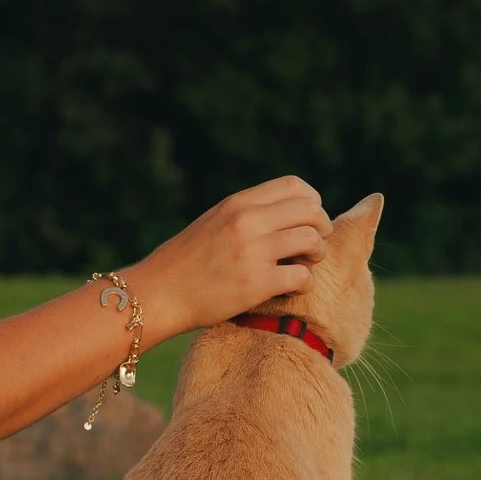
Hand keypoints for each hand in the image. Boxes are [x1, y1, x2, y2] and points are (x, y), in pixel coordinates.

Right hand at [133, 177, 329, 338]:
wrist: (159, 293)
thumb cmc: (186, 261)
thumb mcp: (214, 221)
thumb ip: (246, 213)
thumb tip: (286, 212)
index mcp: (237, 203)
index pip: (294, 186)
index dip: (311, 201)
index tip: (307, 219)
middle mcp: (246, 222)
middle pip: (311, 211)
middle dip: (321, 228)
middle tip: (312, 246)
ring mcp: (252, 252)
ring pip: (312, 241)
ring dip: (317, 255)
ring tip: (303, 265)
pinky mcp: (256, 285)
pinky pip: (302, 277)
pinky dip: (304, 283)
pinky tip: (291, 287)